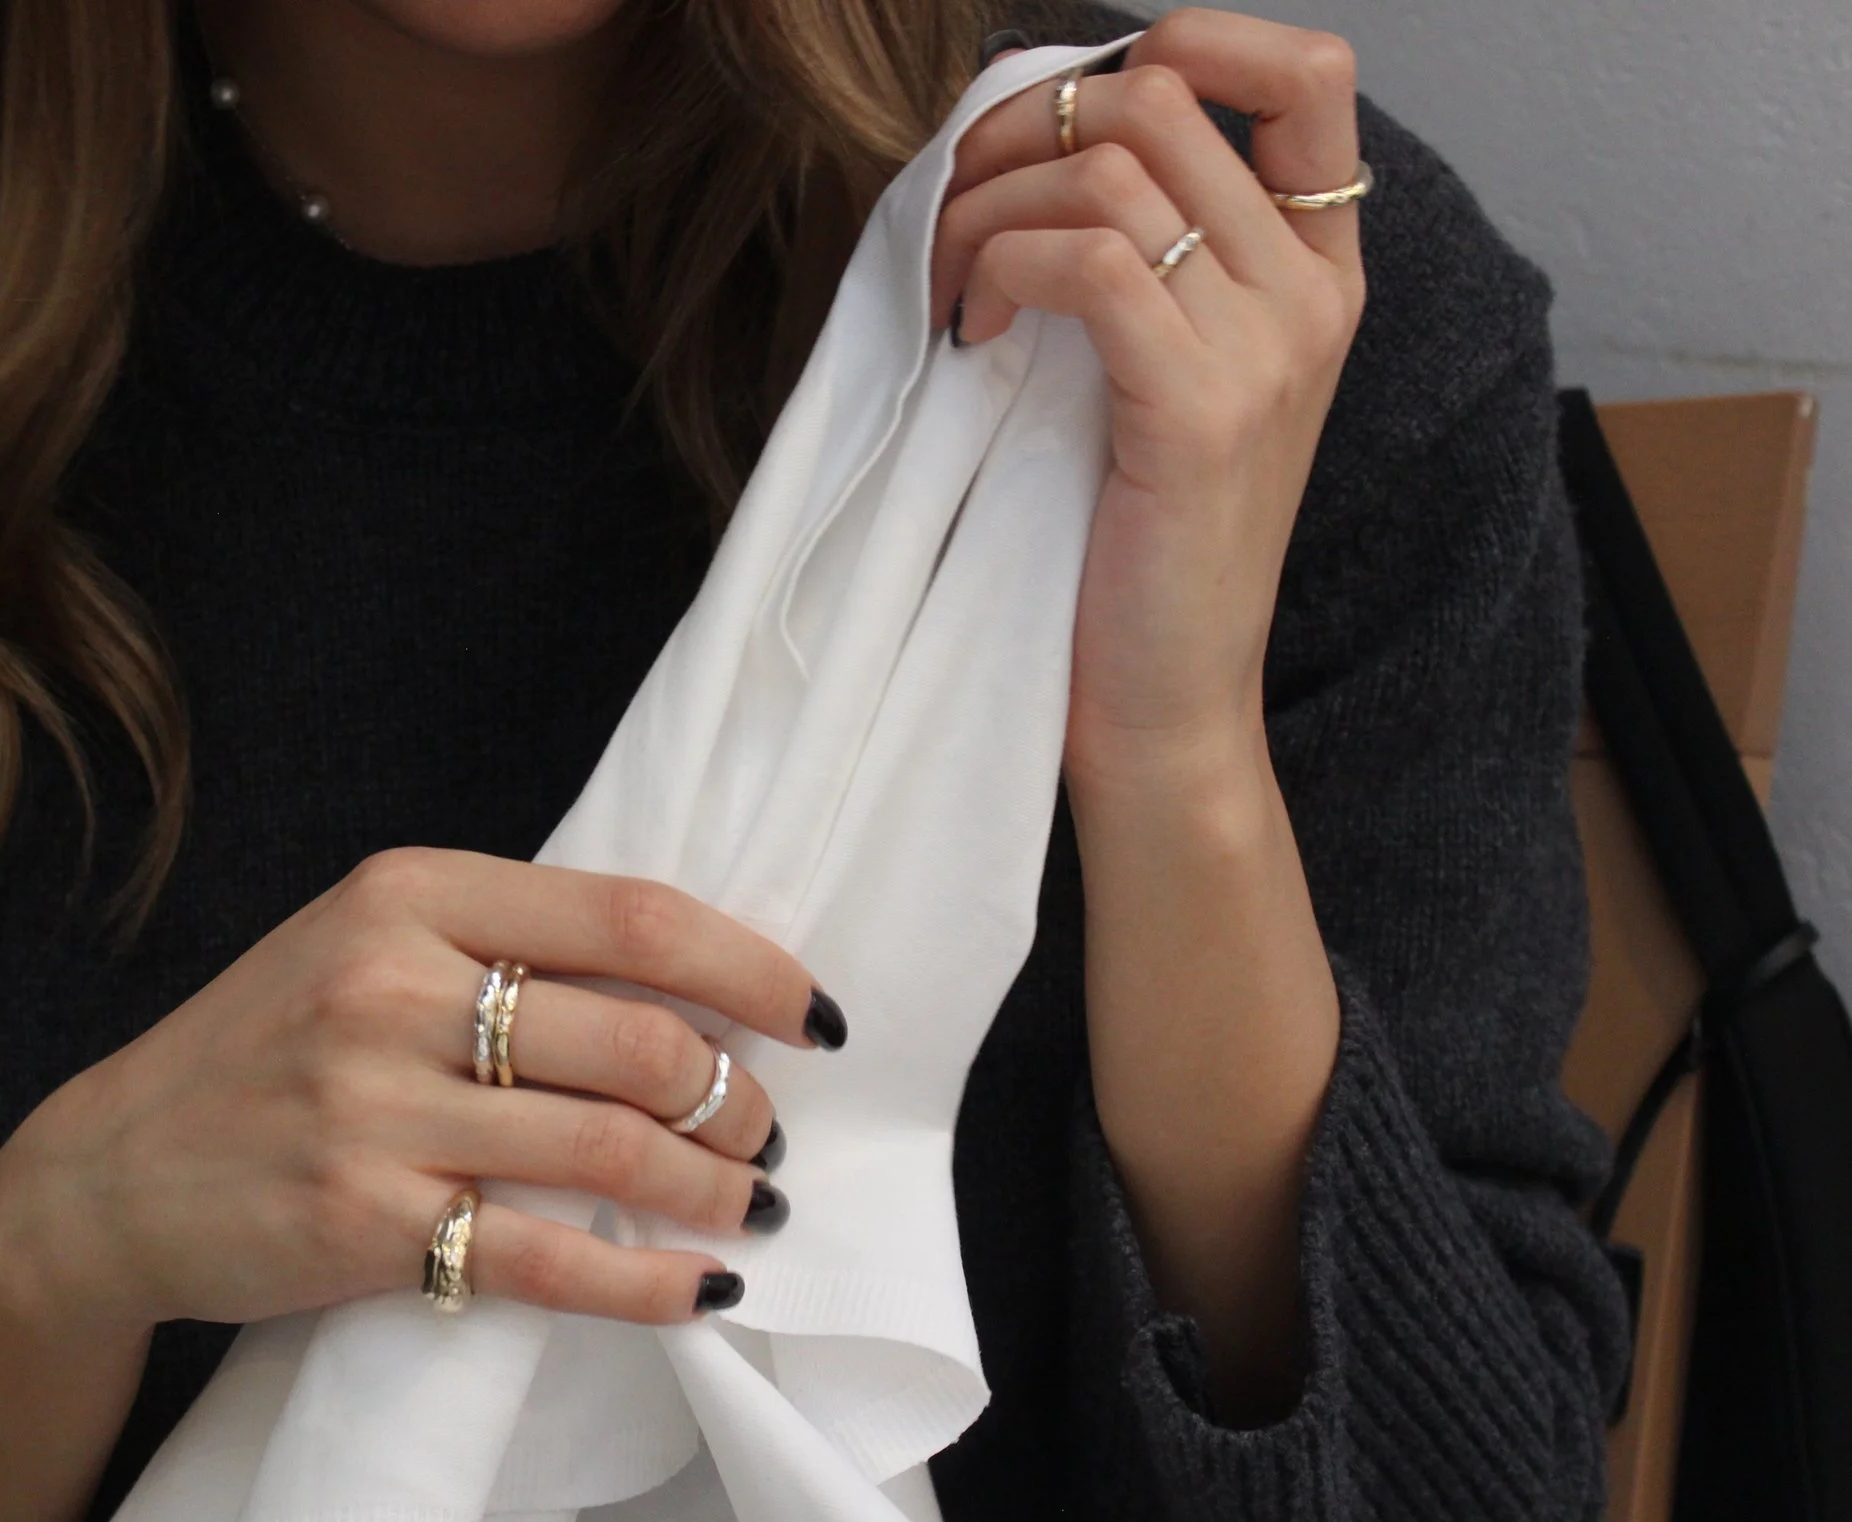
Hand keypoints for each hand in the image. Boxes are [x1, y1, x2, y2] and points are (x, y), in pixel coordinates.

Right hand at [0, 848, 823, 1335]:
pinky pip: (548, 1259)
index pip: (633, 916)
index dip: (753, 968)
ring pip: (612, 1150)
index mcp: (412, 893)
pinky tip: (699, 1292)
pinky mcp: (364, 1223)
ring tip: (747, 1206)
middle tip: (766, 1135)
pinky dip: (648, 1284)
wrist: (111, 1174)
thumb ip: (501, 939)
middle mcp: (395, 987)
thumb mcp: (364, 942)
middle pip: (641, 1039)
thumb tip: (689, 980)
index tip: (815, 1016)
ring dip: (714, 1188)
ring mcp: (376, 1108)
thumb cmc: (267, 1049)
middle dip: (740, 1098)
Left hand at [931, 9, 1365, 784]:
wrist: (1166, 704)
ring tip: (955, 288)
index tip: (1065, 115)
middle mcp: (1313, 293)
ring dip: (988, 205)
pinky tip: (975, 329)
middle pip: (1165, 94)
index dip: (1182, 40)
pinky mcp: (1204, 407)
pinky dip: (1002, 266)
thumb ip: (1144, 256)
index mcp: (1318, 272)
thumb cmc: (1135, 545)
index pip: (1305, 69)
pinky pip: (1087, 254)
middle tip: (957, 212)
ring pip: (1111, 162)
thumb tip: (1036, 140)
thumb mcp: (1158, 375)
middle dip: (1021, 128)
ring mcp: (1271, 346)